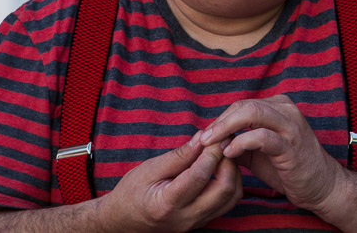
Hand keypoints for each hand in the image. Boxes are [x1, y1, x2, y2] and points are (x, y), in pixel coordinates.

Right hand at [97, 131, 242, 232]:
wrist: (123, 220)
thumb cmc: (132, 192)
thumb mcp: (150, 168)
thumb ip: (179, 155)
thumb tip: (203, 138)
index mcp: (168, 203)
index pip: (200, 175)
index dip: (212, 152)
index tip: (218, 134)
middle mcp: (186, 217)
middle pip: (224, 190)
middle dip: (229, 162)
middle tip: (224, 143)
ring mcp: (196, 223)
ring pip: (231, 199)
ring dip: (233, 173)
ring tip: (223, 154)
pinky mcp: (202, 222)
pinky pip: (226, 204)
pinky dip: (229, 183)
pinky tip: (220, 168)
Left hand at [198, 95, 343, 214]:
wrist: (321, 186)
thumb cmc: (289, 167)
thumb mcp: (260, 150)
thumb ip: (239, 140)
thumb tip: (212, 140)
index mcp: (279, 106)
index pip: (242, 105)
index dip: (221, 119)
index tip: (206, 136)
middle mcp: (286, 110)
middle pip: (244, 105)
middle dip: (220, 121)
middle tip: (203, 138)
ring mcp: (290, 126)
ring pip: (251, 113)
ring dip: (226, 128)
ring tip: (212, 143)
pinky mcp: (291, 145)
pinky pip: (260, 136)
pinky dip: (240, 142)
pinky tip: (229, 153)